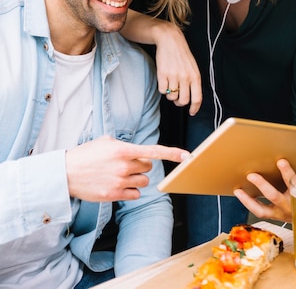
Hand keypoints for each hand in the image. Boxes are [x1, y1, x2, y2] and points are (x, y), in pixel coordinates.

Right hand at [65, 135, 188, 201]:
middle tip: (125, 163)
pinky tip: (118, 185)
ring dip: (136, 178)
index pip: (153, 151)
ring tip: (119, 174)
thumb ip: (125, 145)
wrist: (66, 173)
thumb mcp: (106, 141)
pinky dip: (131, 191)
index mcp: (123, 150)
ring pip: (143, 181)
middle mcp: (123, 166)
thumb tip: (138, 151)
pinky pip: (135, 195)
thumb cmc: (86, 154)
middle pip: (148, 166)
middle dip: (140, 164)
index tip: (187, 155)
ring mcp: (119, 182)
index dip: (172, 153)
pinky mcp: (114, 195)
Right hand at [153, 21, 201, 115]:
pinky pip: (162, 90)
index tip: (191, 112)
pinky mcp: (162, 74)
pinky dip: (163, 88)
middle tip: (177, 98)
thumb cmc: (182, 55)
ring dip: (170, 94)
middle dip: (179, 102)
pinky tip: (164, 80)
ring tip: (171, 85)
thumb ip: (193, 82)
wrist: (170, 41)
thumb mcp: (193, 67)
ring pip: (171, 97)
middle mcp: (185, 77)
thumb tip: (191, 99)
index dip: (194, 108)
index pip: (197, 98)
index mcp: (195, 76)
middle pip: (183, 101)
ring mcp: (173, 76)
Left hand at [233, 153, 295, 222]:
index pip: (294, 182)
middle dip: (262, 185)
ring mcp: (281, 213)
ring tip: (238, 190)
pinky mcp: (274, 215)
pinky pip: (259, 211)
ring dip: (249, 200)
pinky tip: (240, 193)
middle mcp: (291, 206)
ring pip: (262, 209)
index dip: (287, 172)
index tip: (280, 161)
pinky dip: (249, 203)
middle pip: (275, 196)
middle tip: (251, 175)